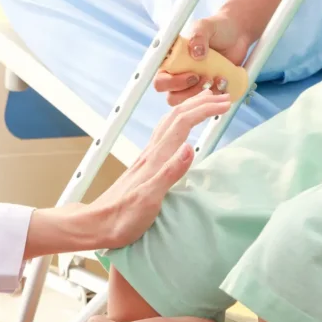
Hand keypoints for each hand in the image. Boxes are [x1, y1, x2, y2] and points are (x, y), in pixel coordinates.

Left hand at [87, 90, 232, 249]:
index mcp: (155, 159)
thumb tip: (191, 146)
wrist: (96, 224)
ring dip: (188, 108)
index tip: (225, 104)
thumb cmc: (122, 218)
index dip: (204, 109)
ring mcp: (146, 158)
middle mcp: (150, 154)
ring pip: (168, 123)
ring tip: (204, 101)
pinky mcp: (144, 166)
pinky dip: (178, 123)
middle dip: (200, 103)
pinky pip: (164, 135)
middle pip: (175, 117)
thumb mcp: (150, 199)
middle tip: (222, 97)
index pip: (183, 123)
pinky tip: (180, 129)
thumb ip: (170, 173)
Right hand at [153, 12, 254, 105]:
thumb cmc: (217, 28)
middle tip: (206, 78)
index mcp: (171, 63)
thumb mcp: (205, 26)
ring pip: (189, 103)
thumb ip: (198, 35)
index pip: (161, 81)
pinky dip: (217, 95)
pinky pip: (209, 102)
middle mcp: (179, 76)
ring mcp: (194, 86)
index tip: (193, 75)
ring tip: (219, 79)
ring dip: (203, 96)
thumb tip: (196, 53)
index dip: (172, 83)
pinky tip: (225, 81)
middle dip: (189, 92)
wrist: (237, 33)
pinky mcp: (210, 90)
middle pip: (172, 97)